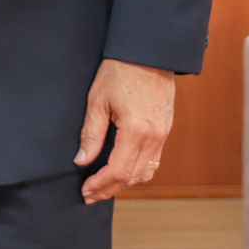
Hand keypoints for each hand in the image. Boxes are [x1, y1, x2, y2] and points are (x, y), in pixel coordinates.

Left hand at [75, 58, 175, 202]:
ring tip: (103, 186)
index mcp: (136, 131)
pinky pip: (153, 160)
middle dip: (110, 189)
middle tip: (90, 195)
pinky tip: (122, 169)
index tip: (85, 191)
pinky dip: (137, 170)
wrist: (148, 53)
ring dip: (125, 182)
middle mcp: (154, 137)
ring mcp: (163, 134)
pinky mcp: (165, 129)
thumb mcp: (97, 100)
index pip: (118, 171)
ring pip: (145, 171)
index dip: (100, 185)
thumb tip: (82, 161)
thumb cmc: (120, 71)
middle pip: (132, 177)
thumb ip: (91, 134)